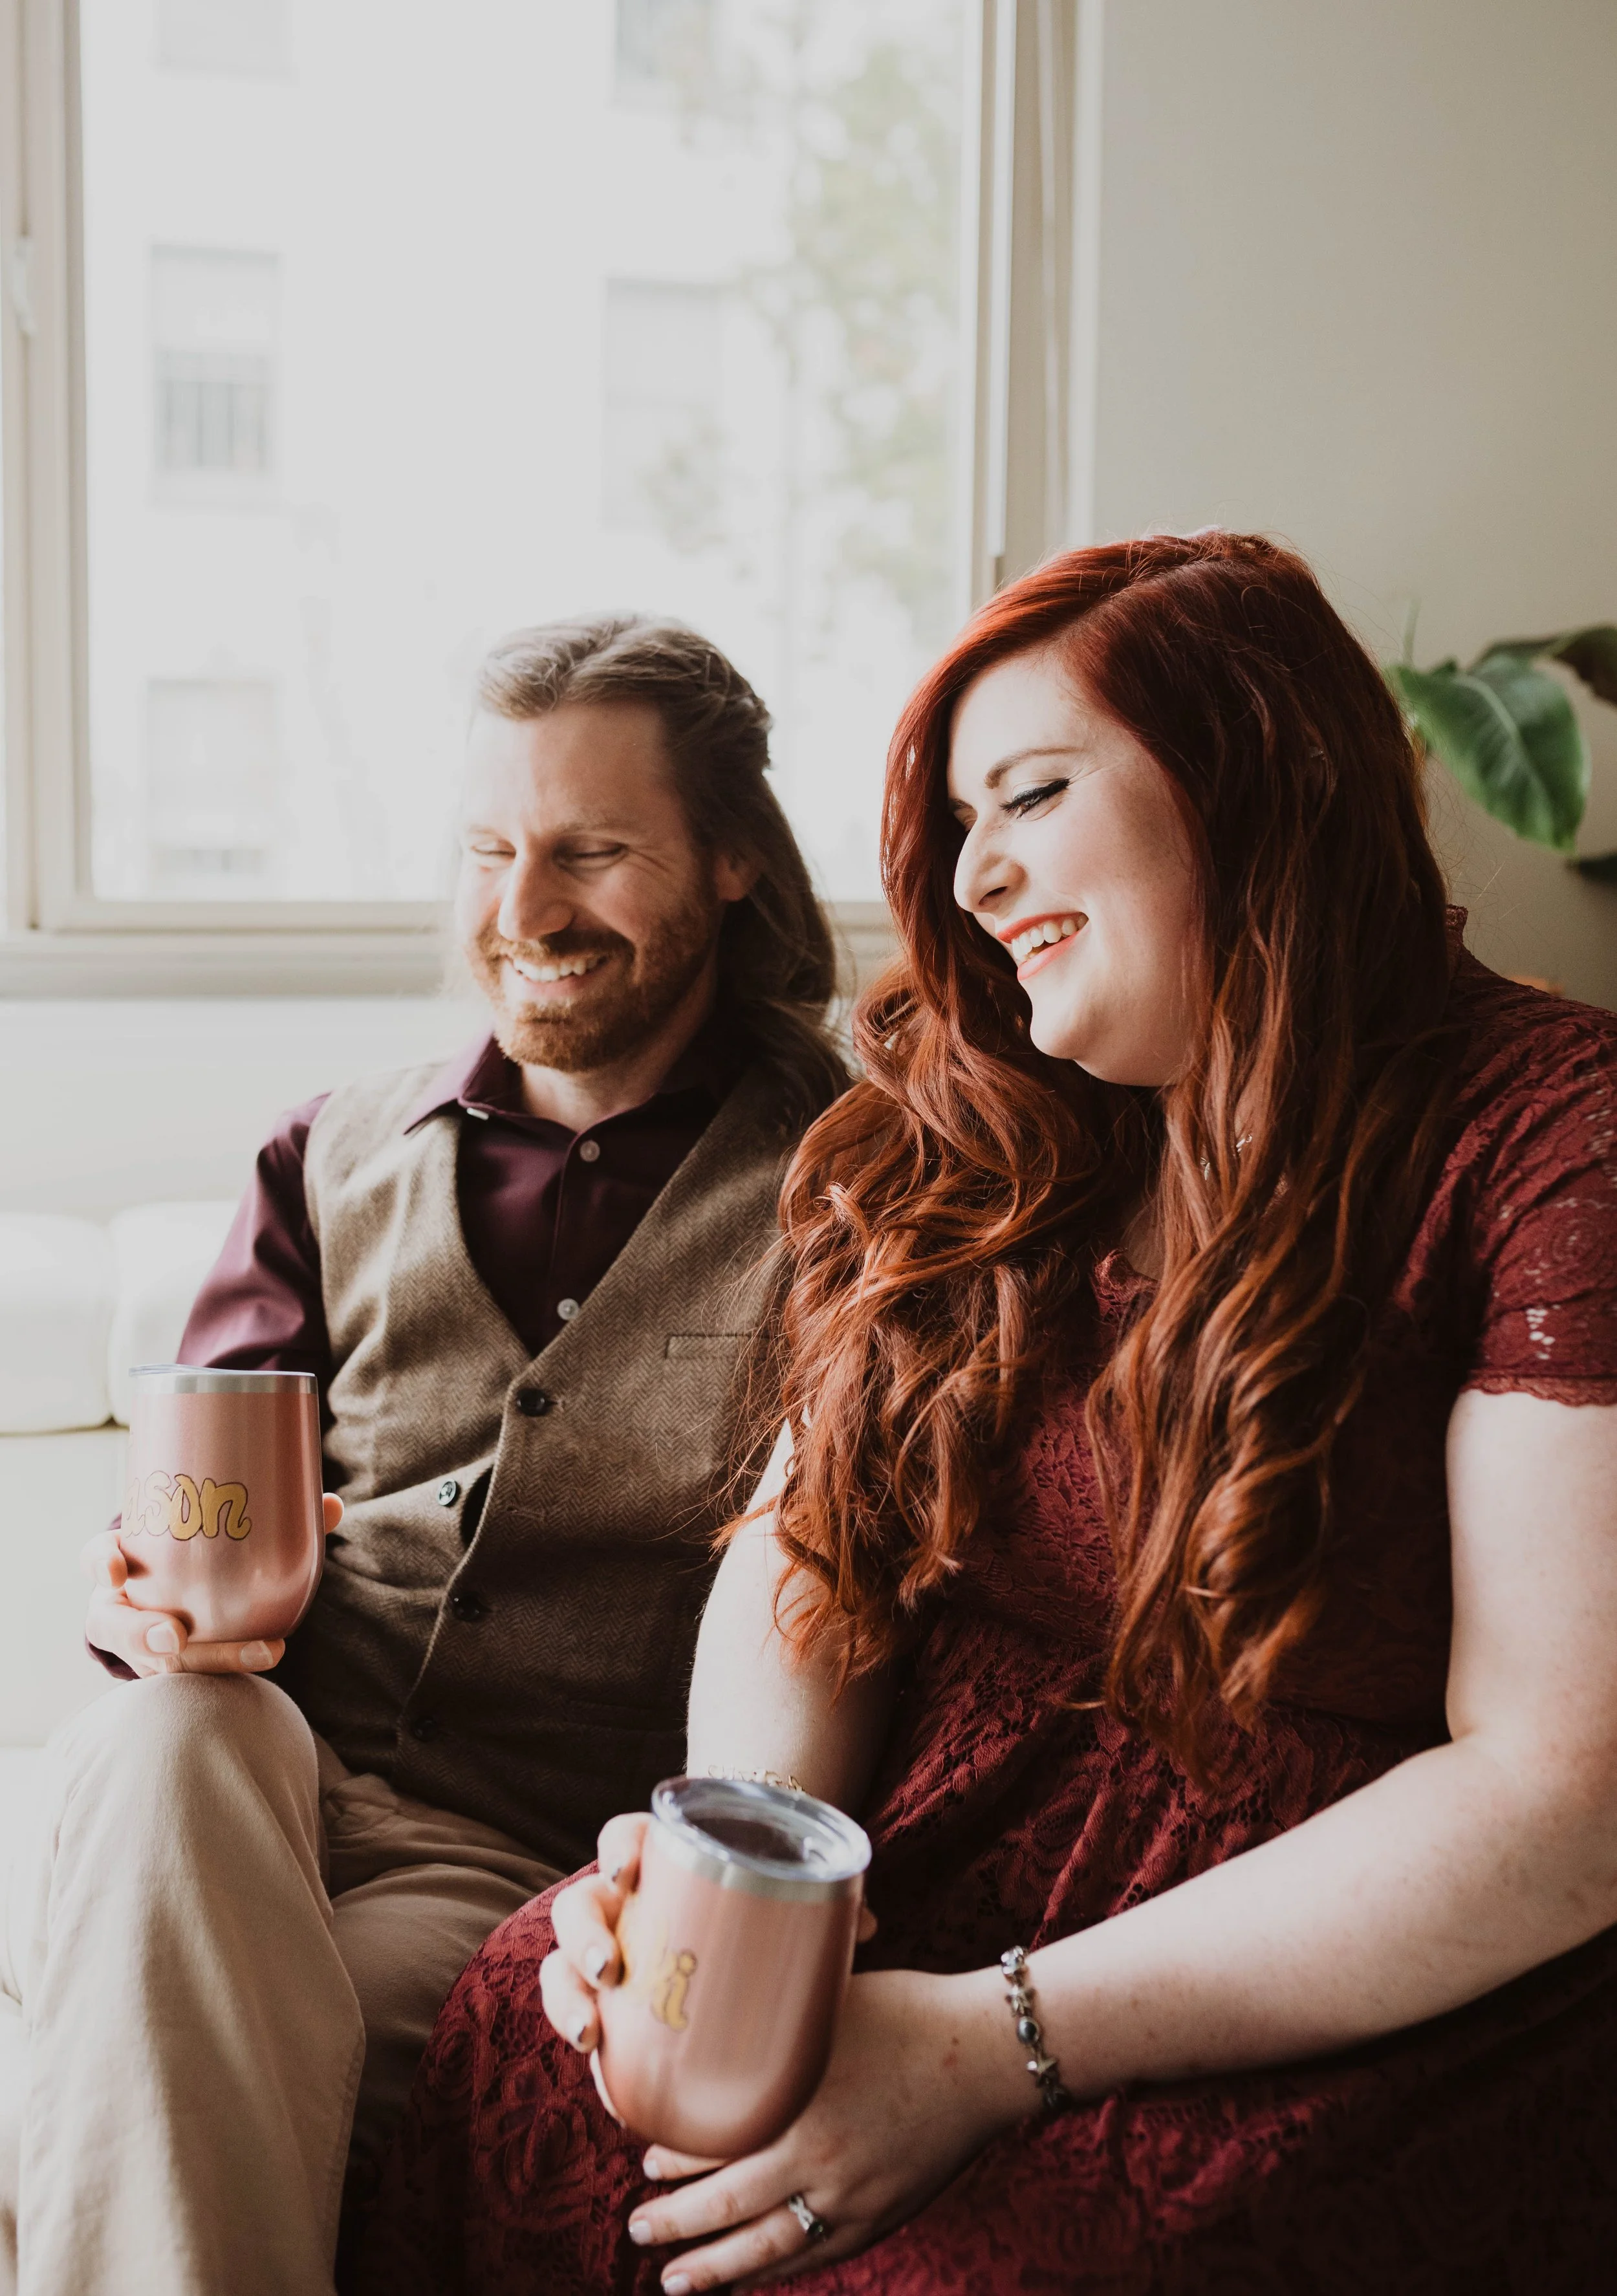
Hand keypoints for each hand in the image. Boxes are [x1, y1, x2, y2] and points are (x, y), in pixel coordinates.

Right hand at [82, 1493, 343, 1675]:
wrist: (168, 1596)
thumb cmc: (191, 1556)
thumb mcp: (207, 1531)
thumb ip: (268, 1516)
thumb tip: (331, 1505)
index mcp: (120, 1565)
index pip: (98, 1559)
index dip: (103, 1565)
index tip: (116, 1571)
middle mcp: (121, 1610)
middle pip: (117, 1628)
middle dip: (143, 1634)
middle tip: (176, 1635)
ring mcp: (141, 1646)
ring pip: (158, 1663)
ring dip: (209, 1662)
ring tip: (266, 1652)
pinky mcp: (166, 1670)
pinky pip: (191, 1680)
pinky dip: (231, 1671)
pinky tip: (271, 1659)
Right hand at [542, 1815, 880, 2059]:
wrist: (745, 1916)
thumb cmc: (760, 1891)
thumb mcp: (783, 1887)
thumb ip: (825, 1901)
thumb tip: (868, 1924)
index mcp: (656, 1857)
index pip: (622, 1836)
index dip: (617, 1848)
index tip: (628, 1868)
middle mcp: (619, 1902)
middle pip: (578, 1907)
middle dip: (581, 1937)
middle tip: (606, 1967)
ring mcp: (606, 1952)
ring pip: (562, 1967)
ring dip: (565, 1997)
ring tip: (590, 2033)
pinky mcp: (610, 2002)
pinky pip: (580, 2017)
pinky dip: (586, 2043)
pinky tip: (603, 2076)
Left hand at [621, 1965, 1026, 2289]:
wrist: (986, 2054)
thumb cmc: (908, 2013)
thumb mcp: (833, 2004)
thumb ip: (782, 2021)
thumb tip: (729, 2005)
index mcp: (799, 2097)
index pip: (718, 2138)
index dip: (675, 2155)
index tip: (646, 2159)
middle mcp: (818, 2154)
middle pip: (728, 2201)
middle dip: (676, 2221)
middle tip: (637, 2227)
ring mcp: (851, 2196)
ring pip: (767, 2247)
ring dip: (713, 2267)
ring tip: (672, 2279)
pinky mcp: (880, 2219)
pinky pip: (814, 2257)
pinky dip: (773, 2273)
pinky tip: (745, 2281)